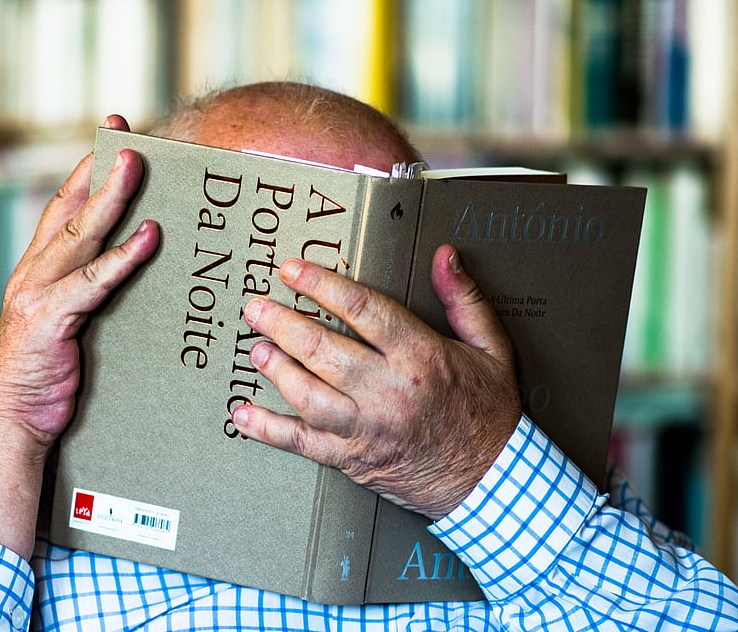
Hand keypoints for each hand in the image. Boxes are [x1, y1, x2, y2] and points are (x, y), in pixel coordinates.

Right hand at [0, 115, 159, 448]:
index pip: (62, 207)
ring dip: (111, 199)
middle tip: (127, 133)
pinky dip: (123, 258)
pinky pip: (92, 283)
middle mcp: (33, 272)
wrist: (14, 419)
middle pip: (70, 209)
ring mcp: (37, 294)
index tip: (113, 135)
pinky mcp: (49, 321)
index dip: (86, 170)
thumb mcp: (69, 319)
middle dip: (100, 167)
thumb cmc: (49, 371)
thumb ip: (91, 288)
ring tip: (138, 167)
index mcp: (37, 269)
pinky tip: (149, 237)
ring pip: (79, 235)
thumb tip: (142, 259)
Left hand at [234, 244, 520, 519]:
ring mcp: (368, 429)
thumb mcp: (492, 348)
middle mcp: (390, 391)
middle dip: (283, 323)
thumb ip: (464, 299)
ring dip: (276, 369)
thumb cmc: (489, 413)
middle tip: (256, 307)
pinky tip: (244, 415)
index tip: (293, 271)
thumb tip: (444, 256)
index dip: (321, 286)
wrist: (492, 482)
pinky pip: (303, 444)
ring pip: (308, 395)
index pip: (362, 310)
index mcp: (421, 357)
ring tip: (256, 348)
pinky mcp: (354, 460)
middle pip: (323, 349)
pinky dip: (269, 430)